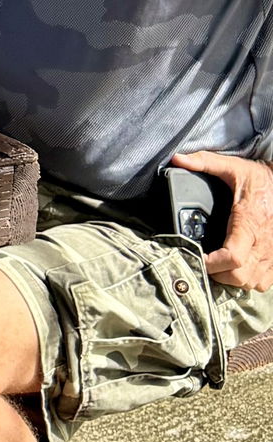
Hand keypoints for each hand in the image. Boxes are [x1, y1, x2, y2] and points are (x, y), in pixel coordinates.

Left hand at [173, 150, 272, 291]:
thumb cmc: (261, 178)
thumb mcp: (233, 166)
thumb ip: (205, 162)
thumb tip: (178, 159)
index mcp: (249, 222)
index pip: (232, 257)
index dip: (211, 264)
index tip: (196, 257)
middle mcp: (263, 242)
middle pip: (239, 276)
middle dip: (217, 274)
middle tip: (204, 262)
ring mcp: (272, 253)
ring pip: (251, 282)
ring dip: (232, 279)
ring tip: (218, 266)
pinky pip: (263, 282)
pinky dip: (248, 280)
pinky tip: (237, 269)